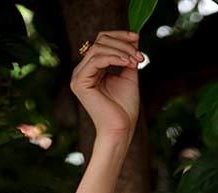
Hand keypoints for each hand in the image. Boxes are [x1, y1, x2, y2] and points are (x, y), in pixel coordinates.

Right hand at [71, 29, 144, 143]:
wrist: (120, 130)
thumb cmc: (124, 109)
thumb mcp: (128, 76)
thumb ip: (128, 57)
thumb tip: (134, 38)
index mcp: (92, 68)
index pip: (102, 41)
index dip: (120, 36)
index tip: (137, 38)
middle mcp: (82, 70)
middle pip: (99, 41)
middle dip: (122, 43)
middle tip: (139, 55)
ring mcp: (78, 76)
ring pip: (98, 48)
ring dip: (121, 51)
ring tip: (136, 61)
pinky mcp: (79, 82)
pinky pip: (96, 60)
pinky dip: (114, 58)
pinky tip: (127, 63)